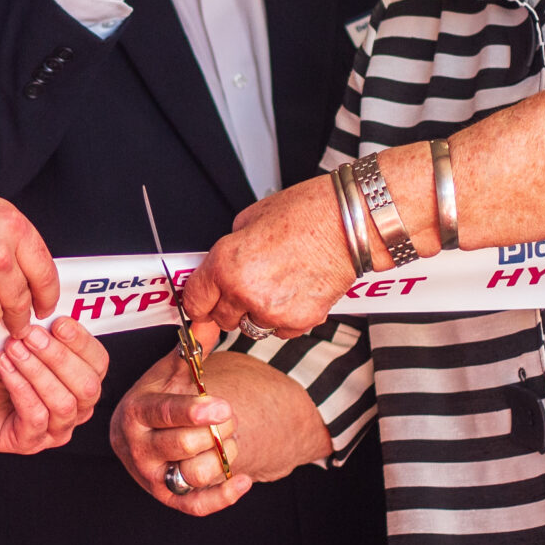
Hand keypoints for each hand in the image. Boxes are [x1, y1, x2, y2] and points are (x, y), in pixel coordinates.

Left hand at [0, 318, 107, 452]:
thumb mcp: (16, 335)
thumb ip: (41, 327)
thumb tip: (54, 311)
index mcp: (78, 379)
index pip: (98, 363)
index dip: (82, 342)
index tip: (58, 321)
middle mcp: (73, 407)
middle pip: (88, 386)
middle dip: (59, 356)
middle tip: (29, 334)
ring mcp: (52, 429)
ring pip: (64, 403)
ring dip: (38, 371)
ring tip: (12, 348)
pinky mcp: (27, 442)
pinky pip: (36, 417)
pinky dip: (21, 388)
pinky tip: (5, 367)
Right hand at [110, 349, 331, 515]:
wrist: (143, 433)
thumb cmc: (158, 398)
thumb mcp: (169, 373)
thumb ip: (191, 350)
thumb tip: (207, 322)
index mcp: (135, 412)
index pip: (163, 414)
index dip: (193, 411)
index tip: (222, 405)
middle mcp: (137, 448)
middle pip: (182, 445)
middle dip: (216, 430)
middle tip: (229, 416)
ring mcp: (151, 476)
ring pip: (193, 474)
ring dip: (223, 456)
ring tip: (229, 440)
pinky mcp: (167, 498)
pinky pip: (197, 506)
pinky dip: (223, 495)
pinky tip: (243, 479)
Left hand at [182, 175, 361, 340]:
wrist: (348, 222)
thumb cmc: (306, 213)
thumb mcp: (249, 220)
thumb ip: (229, 252)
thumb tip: (221, 271)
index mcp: (226, 264)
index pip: (195, 301)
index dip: (197, 303)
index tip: (201, 304)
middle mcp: (245, 292)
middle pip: (222, 319)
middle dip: (229, 306)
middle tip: (246, 287)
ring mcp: (272, 311)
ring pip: (252, 327)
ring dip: (258, 313)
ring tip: (277, 284)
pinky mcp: (299, 321)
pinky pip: (281, 330)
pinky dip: (285, 317)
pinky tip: (296, 291)